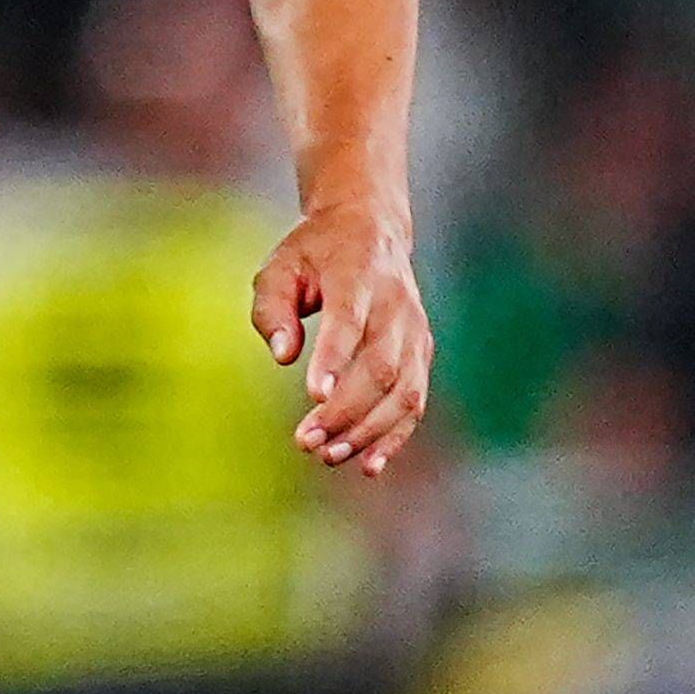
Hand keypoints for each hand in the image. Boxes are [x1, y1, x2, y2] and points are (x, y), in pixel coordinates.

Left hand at [249, 200, 430, 476]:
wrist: (372, 227)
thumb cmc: (315, 252)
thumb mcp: (280, 267)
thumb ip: (273, 309)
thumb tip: (284, 356)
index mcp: (358, 275)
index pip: (349, 321)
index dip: (334, 359)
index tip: (314, 396)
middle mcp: (395, 304)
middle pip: (380, 366)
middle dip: (345, 410)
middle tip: (306, 441)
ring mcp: (414, 330)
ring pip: (403, 390)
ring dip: (368, 430)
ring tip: (328, 455)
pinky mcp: (422, 352)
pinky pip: (415, 401)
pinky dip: (395, 436)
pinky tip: (369, 466)